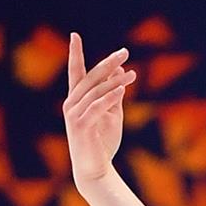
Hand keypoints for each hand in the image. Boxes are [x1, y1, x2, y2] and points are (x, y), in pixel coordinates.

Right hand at [64, 32, 135, 191]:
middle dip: (108, 64)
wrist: (95, 170)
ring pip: (96, 92)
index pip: (75, 72)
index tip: (74, 35)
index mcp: (76, 99)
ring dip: (116, 82)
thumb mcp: (112, 115)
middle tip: (125, 52)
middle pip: (90, 78)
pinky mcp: (81, 126)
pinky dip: (109, 98)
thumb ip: (114, 95)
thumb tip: (120, 73)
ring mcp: (74, 115)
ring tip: (133, 74)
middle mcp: (71, 103)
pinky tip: (121, 90)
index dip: (75, 54)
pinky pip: (96, 107)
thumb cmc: (103, 143)